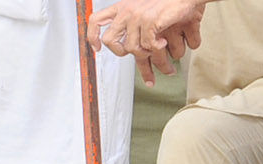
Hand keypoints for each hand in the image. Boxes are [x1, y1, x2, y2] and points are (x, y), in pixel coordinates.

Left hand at [89, 0, 203, 86]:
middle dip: (121, 53)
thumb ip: (136, 24)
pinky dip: (158, 49)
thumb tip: (134, 43)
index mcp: (123, 7)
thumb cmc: (170, 1)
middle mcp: (127, 11)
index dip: (93, 36)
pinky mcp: (150, 21)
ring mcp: (137, 16)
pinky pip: (148, 46)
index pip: (96, 20)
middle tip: (137, 58)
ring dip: (147, 55)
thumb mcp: (146, 9)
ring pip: (132, 49)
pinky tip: (163, 43)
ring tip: (159, 54)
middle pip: (110, 40)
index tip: (96, 48)